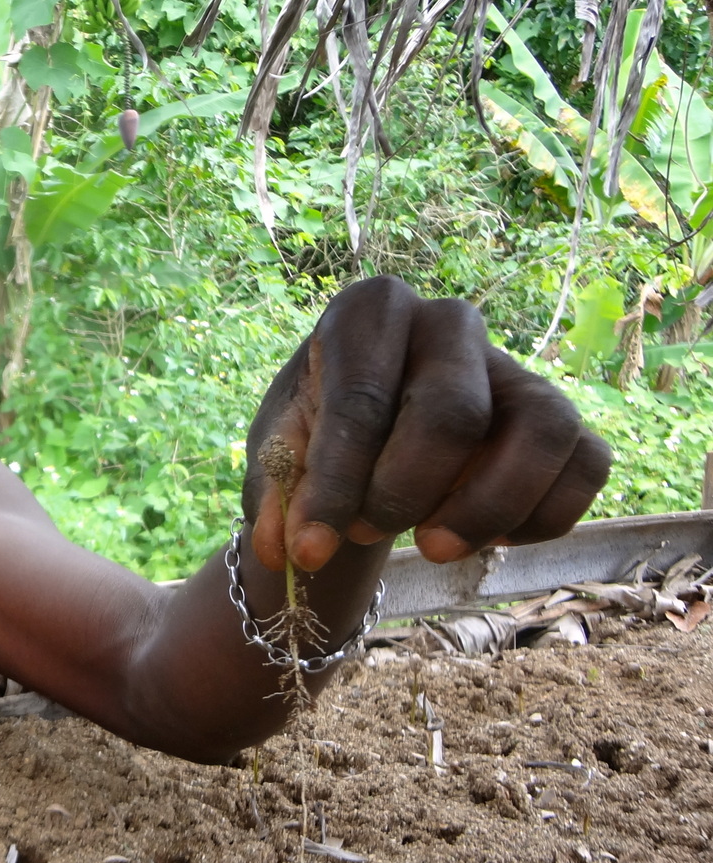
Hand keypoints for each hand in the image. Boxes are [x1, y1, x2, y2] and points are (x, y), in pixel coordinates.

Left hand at [245, 277, 611, 571]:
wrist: (365, 435)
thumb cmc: (317, 431)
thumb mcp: (279, 452)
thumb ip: (276, 496)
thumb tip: (286, 551)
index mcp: (370, 311)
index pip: (361, 399)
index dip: (334, 485)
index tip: (308, 551)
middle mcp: (449, 322)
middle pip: (452, 411)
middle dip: (404, 493)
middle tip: (365, 535)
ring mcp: (515, 366)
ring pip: (545, 429)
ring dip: (488, 508)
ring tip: (433, 547)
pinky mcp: (562, 415)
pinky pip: (587, 462)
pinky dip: (541, 517)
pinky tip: (484, 539)